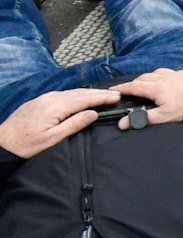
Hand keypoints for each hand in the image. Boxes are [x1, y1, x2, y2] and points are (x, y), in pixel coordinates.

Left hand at [0, 87, 118, 159]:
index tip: (116, 97)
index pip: (84, 99)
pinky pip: (61, 94)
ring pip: (70, 92)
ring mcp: (42, 99)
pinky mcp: (37, 102)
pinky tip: (79, 97)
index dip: (102, 97)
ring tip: (102, 95)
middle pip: (79, 93)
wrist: (2, 143)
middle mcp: (49, 98)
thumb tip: (93, 113)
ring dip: (88, 93)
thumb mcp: (53, 138)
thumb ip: (74, 124)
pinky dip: (75, 94)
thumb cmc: (26, 145)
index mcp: (55, 107)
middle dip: (98, 93)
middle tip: (115, 94)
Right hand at [110, 69, 182, 127]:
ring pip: (156, 73)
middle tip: (127, 89)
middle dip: (134, 83)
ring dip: (148, 78)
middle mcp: (164, 77)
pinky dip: (161, 75)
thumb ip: (143, 119)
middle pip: (144, 78)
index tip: (112, 90)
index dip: (122, 88)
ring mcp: (176, 74)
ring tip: (144, 84)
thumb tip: (122, 123)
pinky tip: (164, 80)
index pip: (134, 86)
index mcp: (156, 87)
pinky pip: (168, 72)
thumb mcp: (165, 116)